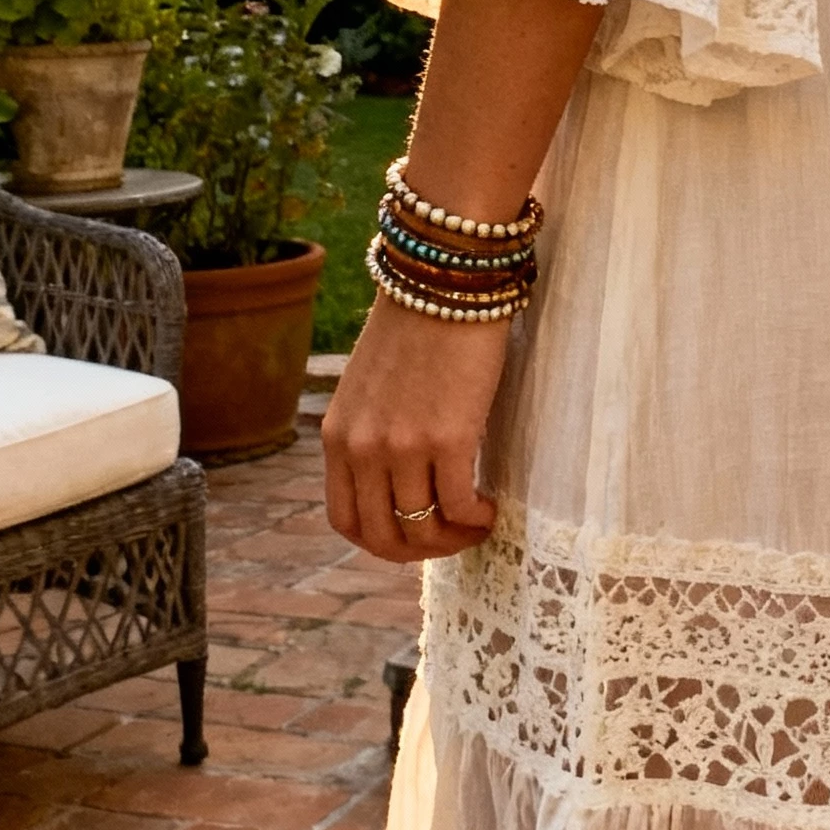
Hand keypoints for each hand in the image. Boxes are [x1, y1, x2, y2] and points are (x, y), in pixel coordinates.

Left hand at [322, 296, 505, 561]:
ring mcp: (402, 446)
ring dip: (455, 539)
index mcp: (336, 437)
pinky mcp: (448, 438)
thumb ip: (372, 433)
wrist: (443, 279)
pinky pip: (459, 507)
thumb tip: (398, 480)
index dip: (382, 541)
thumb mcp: (369, 387)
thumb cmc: (416, 326)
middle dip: (421, 550)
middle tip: (453, 537)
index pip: (345, 521)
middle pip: (383, 537)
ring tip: (478, 521)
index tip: (415, 533)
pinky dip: (478, 520)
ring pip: (423, 530)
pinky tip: (492, 508)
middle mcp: (361, 448)